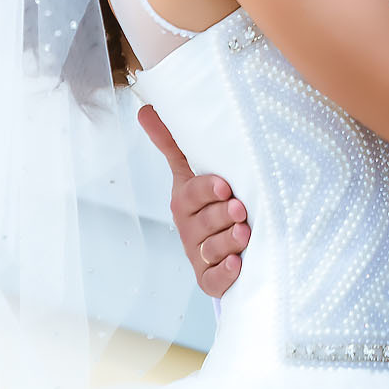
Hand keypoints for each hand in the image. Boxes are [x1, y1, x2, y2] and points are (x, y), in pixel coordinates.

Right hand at [139, 103, 249, 298]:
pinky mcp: (211, 280)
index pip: (192, 194)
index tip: (225, 186)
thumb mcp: (193, 169)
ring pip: (211, 251)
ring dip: (228, 243)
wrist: (224, 241)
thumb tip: (144, 108)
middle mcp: (190, 230)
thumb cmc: (209, 199)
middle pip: (204, 223)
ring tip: (244, 234)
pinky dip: (225, 274)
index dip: (207, 190)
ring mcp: (200, 256)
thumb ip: (174, 142)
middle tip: (240, 209)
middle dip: (221, 217)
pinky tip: (238, 265)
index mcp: (185, 202)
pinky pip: (215, 281)